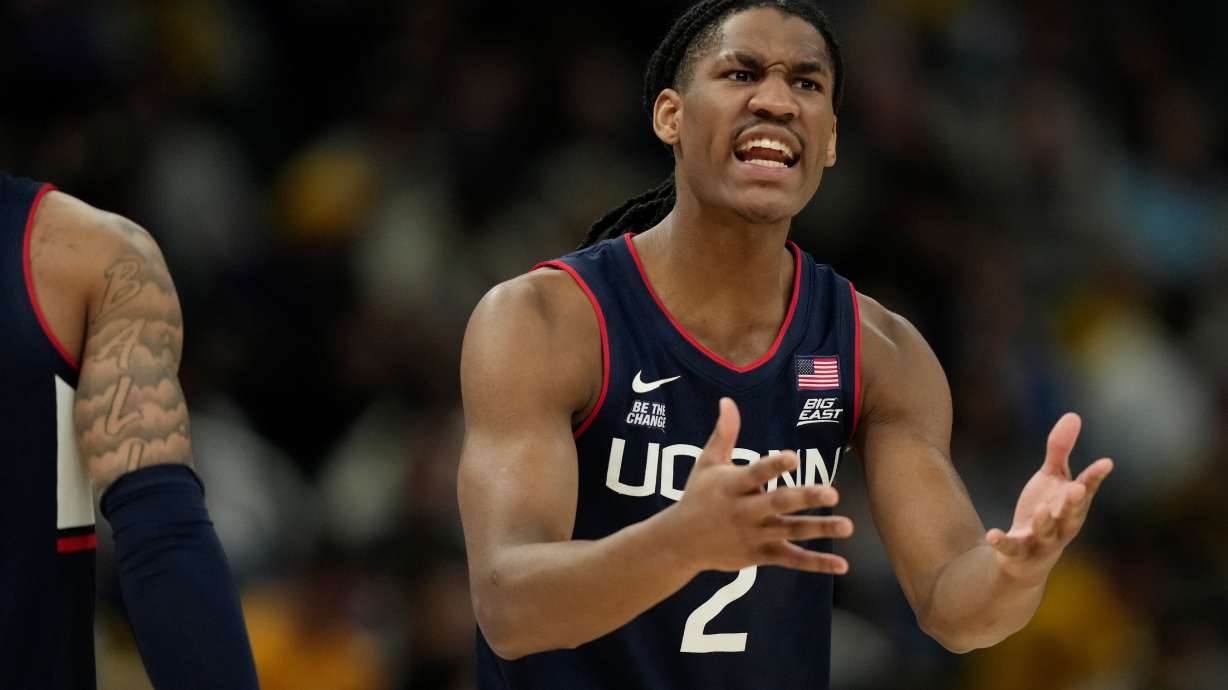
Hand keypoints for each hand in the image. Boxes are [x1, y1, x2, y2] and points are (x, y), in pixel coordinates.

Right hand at [665, 397, 852, 573]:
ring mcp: (754, 535)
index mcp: (731, 486)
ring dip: (819, 529)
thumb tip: (727, 400)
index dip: (774, 466)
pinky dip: (816, 564)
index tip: (793, 457)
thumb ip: (723, 433)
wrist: (679, 543)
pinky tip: (841, 566)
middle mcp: (744, 511)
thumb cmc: (697, 496)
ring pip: (791, 532)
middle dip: (805, 498)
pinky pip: (791, 559)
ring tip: (848, 525)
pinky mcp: (760, 556)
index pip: (755, 474)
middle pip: (778, 504)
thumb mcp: (706, 463)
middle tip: (832, 493)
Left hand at [986, 413, 1112, 584]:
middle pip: (1071, 515)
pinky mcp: (1018, 552)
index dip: (1095, 477)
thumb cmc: (1046, 511)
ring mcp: (1041, 542)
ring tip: (1041, 511)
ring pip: (1046, 533)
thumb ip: (1060, 450)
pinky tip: (991, 534)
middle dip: (1074, 503)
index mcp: (1071, 506)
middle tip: (1077, 490)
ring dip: (1044, 523)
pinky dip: (1002, 542)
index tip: (1106, 463)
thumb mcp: (1052, 479)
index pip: (1087, 490)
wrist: (1025, 557)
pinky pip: (1011, 548)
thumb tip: (1074, 414)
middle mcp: (1061, 525)